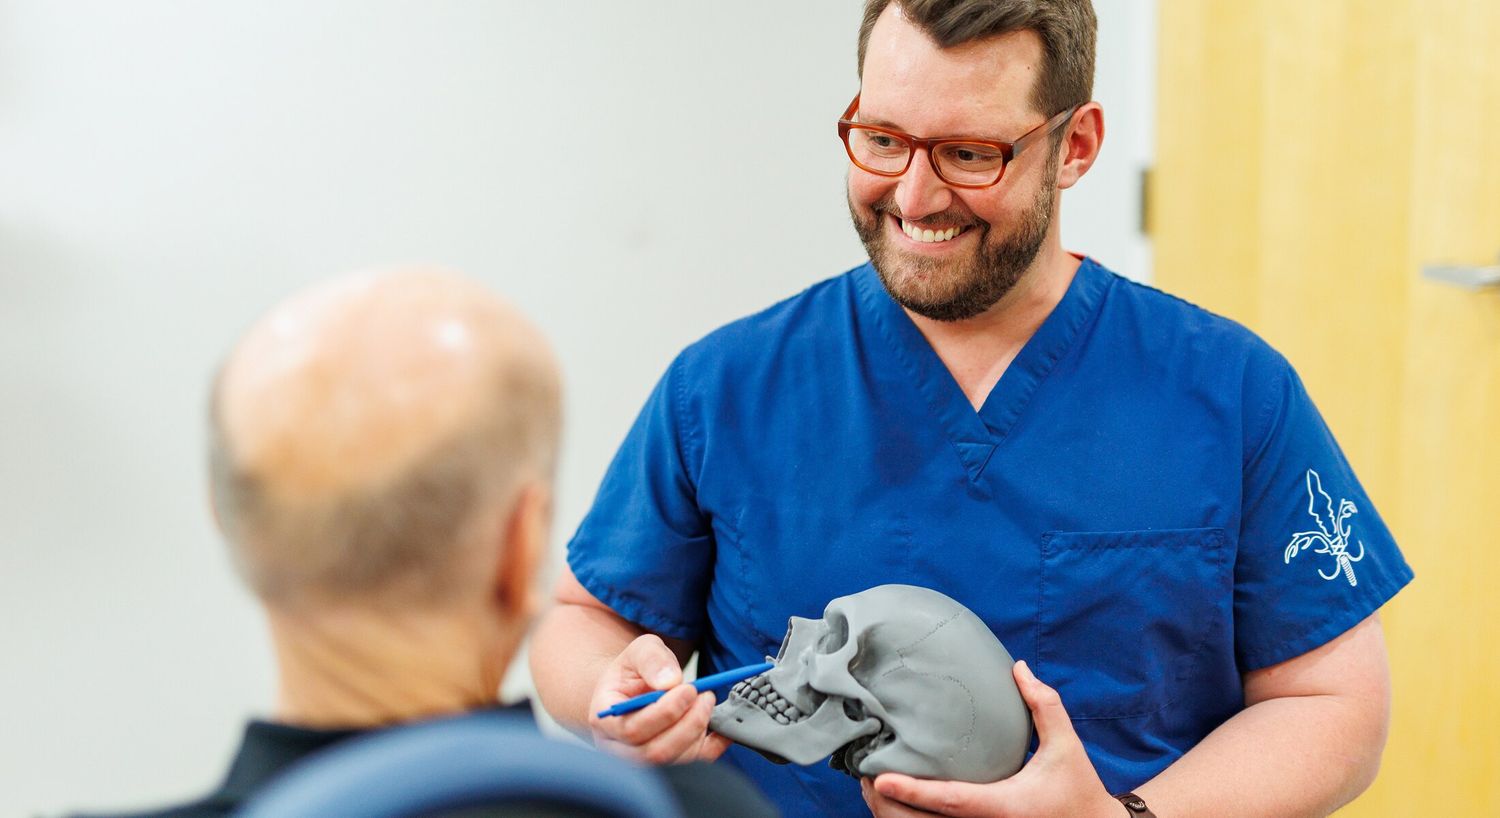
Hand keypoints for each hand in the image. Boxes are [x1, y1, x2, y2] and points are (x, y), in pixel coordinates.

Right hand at [587, 633, 730, 764]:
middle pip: (654, 752)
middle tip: (705, 695)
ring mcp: (642, 759)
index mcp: (605, 719)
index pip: (632, 730)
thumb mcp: (639, 651)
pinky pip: (694, 763)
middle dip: (687, 724)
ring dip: (698, 731)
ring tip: (707, 702)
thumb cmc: (634, 671)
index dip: (665, 712)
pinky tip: (721, 726)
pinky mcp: (669, 763)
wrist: (633, 689)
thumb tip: (670, 681)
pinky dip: (714, 746)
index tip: (689, 689)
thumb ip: (652, 660)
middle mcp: (619, 747)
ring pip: (674, 761)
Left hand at [861, 660, 1119, 817]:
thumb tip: (1017, 667)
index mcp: (1004, 806)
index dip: (911, 790)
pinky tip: (898, 803)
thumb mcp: (1064, 746)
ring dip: (895, 816)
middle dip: (889, 806)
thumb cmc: (1078, 789)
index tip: (879, 776)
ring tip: (874, 788)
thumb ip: (1043, 705)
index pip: (949, 800)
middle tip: (865, 777)